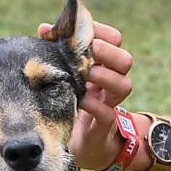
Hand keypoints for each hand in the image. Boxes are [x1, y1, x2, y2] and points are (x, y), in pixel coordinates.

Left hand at [43, 20, 133, 170]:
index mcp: (104, 65)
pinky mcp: (105, 126)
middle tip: (88, 50)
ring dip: (105, 76)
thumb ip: (59, 52)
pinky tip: (83, 100)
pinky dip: (96, 105)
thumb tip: (45, 28)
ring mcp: (111, 103)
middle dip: (107, 52)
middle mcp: (112, 82)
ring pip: (125, 85)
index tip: (81, 30)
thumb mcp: (67, 75)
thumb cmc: (72, 101)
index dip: (102, 32)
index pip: (115, 40)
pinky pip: (108, 113)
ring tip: (87, 75)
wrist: (81, 142)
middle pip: (125, 60)